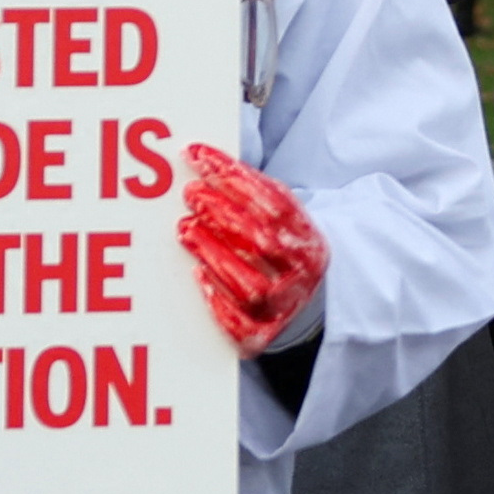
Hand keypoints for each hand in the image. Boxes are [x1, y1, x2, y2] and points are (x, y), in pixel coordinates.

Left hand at [177, 153, 328, 353]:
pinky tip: (196, 275)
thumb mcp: (282, 220)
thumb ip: (254, 194)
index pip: (274, 203)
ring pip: (252, 285)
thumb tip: (204, 161)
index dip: (235, 178)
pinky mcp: (263, 337)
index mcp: (308, 238)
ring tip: (185, 229)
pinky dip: (217, 301)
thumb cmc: (281, 251)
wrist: (308, 304)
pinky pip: (241, 326)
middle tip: (191, 194)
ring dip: (215, 253)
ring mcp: (284, 307)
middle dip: (224, 213)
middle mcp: (303, 274)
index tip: (199, 157)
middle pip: (264, 242)